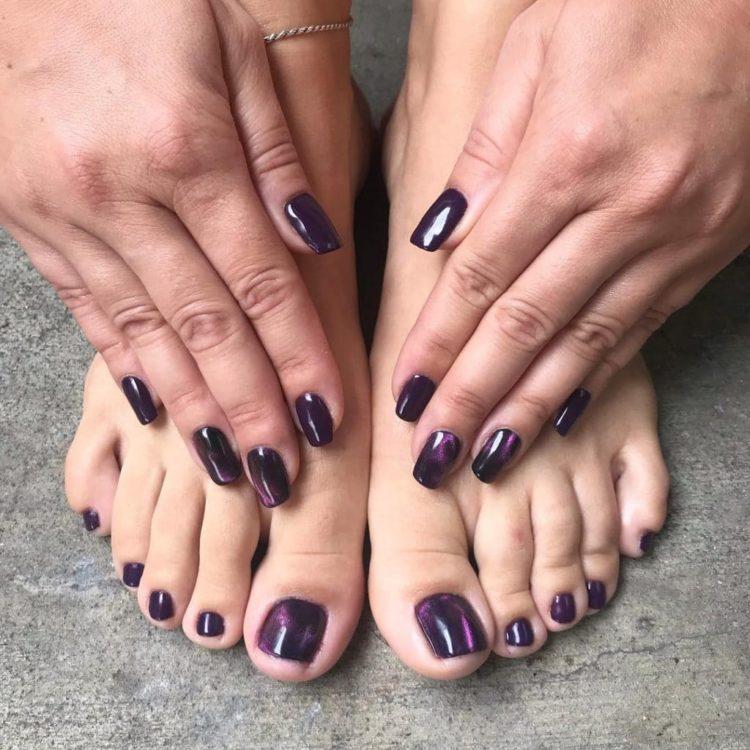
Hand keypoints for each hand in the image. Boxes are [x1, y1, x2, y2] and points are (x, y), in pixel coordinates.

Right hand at [0, 0, 343, 495]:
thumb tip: (319, 243)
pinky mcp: (28, 221)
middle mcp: (121, 192)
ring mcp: (64, 212)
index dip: (298, 355)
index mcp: (186, 148)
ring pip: (144, 332)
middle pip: (204, 324)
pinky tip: (158, 410)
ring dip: (192, 406)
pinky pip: (89, 309)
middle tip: (279, 473)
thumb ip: (278, 156)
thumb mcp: (232, 49)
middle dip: (249, 406)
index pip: (261, 281)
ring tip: (228, 465)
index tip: (326, 416)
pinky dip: (128, 365)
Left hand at [396, 0, 749, 486]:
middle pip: (526, 326)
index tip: (405, 394)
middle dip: (472, 399)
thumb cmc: (644, 0)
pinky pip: (641, 327)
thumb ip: (486, 147)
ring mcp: (678, 235)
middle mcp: (626, 209)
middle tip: (432, 456)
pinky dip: (596, 378)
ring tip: (487, 459)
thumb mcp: (541, 45)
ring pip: (586, 343)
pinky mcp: (712, 246)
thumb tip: (441, 230)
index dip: (437, 343)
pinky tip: (562, 415)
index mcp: (568, 155)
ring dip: (531, 408)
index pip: (480, 275)